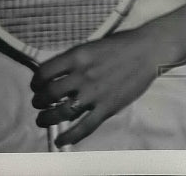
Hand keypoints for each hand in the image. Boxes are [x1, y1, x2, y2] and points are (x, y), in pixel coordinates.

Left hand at [30, 25, 176, 147]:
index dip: (36, 82)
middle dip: (39, 101)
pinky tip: (61, 141)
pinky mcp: (107, 108)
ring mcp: (94, 93)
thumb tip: (59, 74)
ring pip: (62, 112)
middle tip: (39, 104)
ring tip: (43, 120)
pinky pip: (84, 126)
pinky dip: (70, 136)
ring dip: (48, 118)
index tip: (36, 86)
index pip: (45, 72)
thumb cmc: (123, 44)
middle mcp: (82, 75)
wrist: (149, 51)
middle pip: (49, 93)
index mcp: (77, 56)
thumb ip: (76, 60)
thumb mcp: (93, 45)